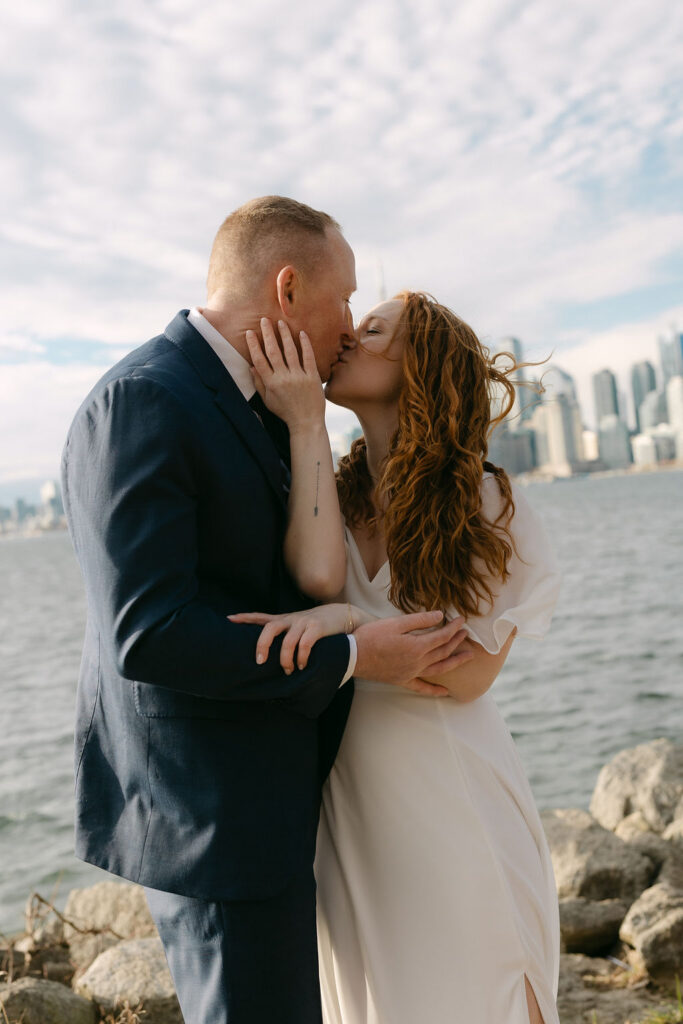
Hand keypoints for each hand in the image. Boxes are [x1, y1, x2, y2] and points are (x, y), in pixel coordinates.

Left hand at [228, 604, 353, 673]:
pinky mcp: (317, 629)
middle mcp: (291, 620)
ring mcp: (304, 623)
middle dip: (262, 645)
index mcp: (284, 620)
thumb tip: (269, 656)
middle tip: (260, 661)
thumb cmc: (317, 626)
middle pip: (270, 628)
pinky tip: (301, 666)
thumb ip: (285, 635)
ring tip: (288, 670)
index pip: (260, 617)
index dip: (245, 618)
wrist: (343, 615)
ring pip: (288, 641)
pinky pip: (305, 645)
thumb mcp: (298, 626)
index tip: (229, 619)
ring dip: (285, 659)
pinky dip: (301, 658)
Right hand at [245, 318, 324, 432]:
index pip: (259, 360)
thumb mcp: (268, 400)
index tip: (249, 333)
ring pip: (290, 351)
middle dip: (267, 334)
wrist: (306, 422)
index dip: (253, 345)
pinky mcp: (312, 377)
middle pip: (273, 352)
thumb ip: (259, 383)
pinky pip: (308, 357)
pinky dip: (305, 344)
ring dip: (284, 335)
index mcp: (271, 384)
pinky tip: (301, 333)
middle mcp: (283, 378)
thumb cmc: (285, 412)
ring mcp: (299, 377)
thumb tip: (251, 365)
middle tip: (264, 320)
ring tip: (281, 323)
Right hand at [353, 611, 473, 696]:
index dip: (454, 627)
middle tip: (466, 634)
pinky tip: (445, 692)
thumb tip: (440, 616)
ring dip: (455, 662)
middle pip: (443, 651)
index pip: (442, 636)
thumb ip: (420, 620)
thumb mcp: (396, 623)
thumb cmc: (372, 636)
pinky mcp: (403, 680)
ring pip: (439, 669)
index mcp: (417, 646)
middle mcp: (418, 662)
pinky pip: (422, 688)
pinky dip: (435, 690)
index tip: (461, 620)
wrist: (353, 656)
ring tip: (468, 657)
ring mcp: (411, 673)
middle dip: (457, 641)